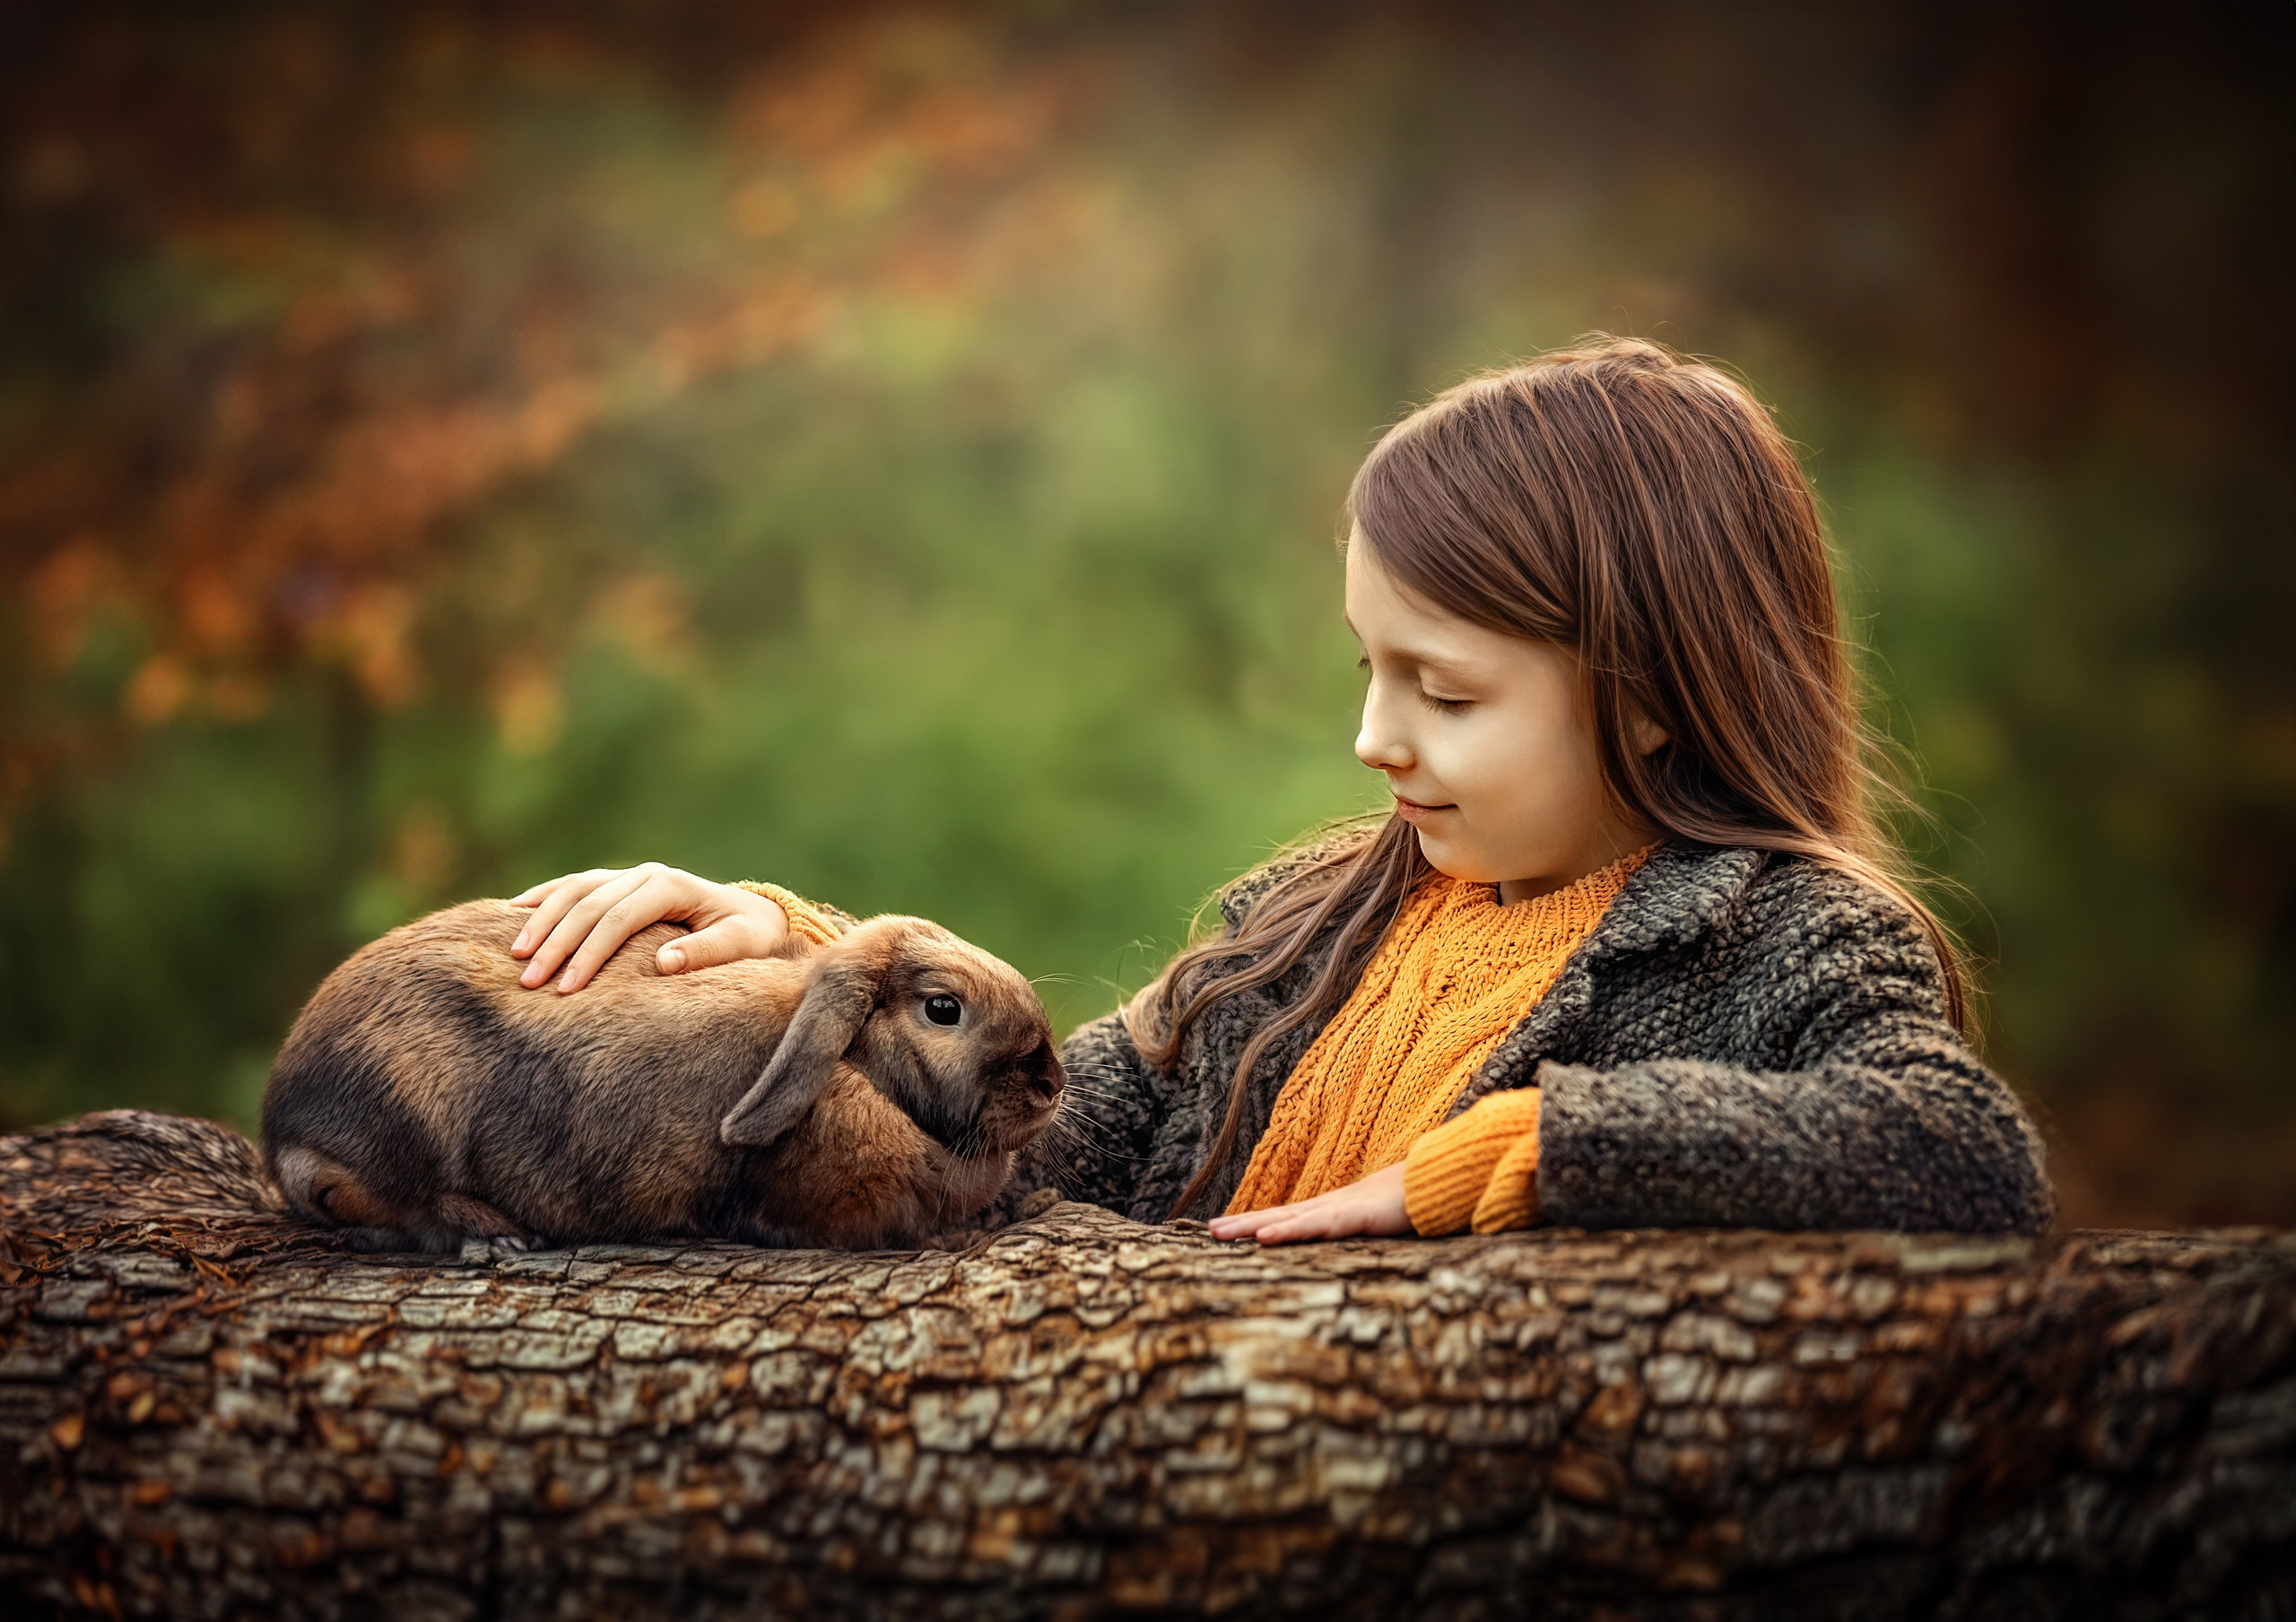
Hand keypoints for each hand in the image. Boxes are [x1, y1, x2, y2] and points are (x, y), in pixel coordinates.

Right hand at [508, 863, 789, 992]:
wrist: (754, 914)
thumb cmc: (749, 935)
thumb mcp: (742, 944)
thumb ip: (708, 952)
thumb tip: (664, 963)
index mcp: (671, 886)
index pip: (619, 919)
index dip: (590, 953)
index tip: (567, 989)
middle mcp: (646, 874)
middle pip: (588, 905)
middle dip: (556, 943)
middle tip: (528, 981)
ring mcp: (629, 875)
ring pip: (573, 890)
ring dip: (541, 920)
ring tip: (514, 954)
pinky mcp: (618, 883)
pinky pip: (573, 885)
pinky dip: (543, 897)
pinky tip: (512, 912)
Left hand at [1205, 1161, 1411, 1244]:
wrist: (1439, 1184)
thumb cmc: (1406, 1205)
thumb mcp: (1373, 1225)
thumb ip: (1354, 1231)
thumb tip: (1337, 1241)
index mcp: (1331, 1211)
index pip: (1284, 1218)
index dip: (1253, 1222)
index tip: (1222, 1228)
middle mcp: (1329, 1207)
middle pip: (1276, 1216)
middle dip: (1242, 1224)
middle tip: (1209, 1230)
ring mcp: (1341, 1209)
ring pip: (1288, 1220)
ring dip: (1253, 1226)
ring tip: (1221, 1233)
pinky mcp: (1356, 1216)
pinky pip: (1316, 1226)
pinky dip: (1289, 1231)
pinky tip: (1265, 1236)